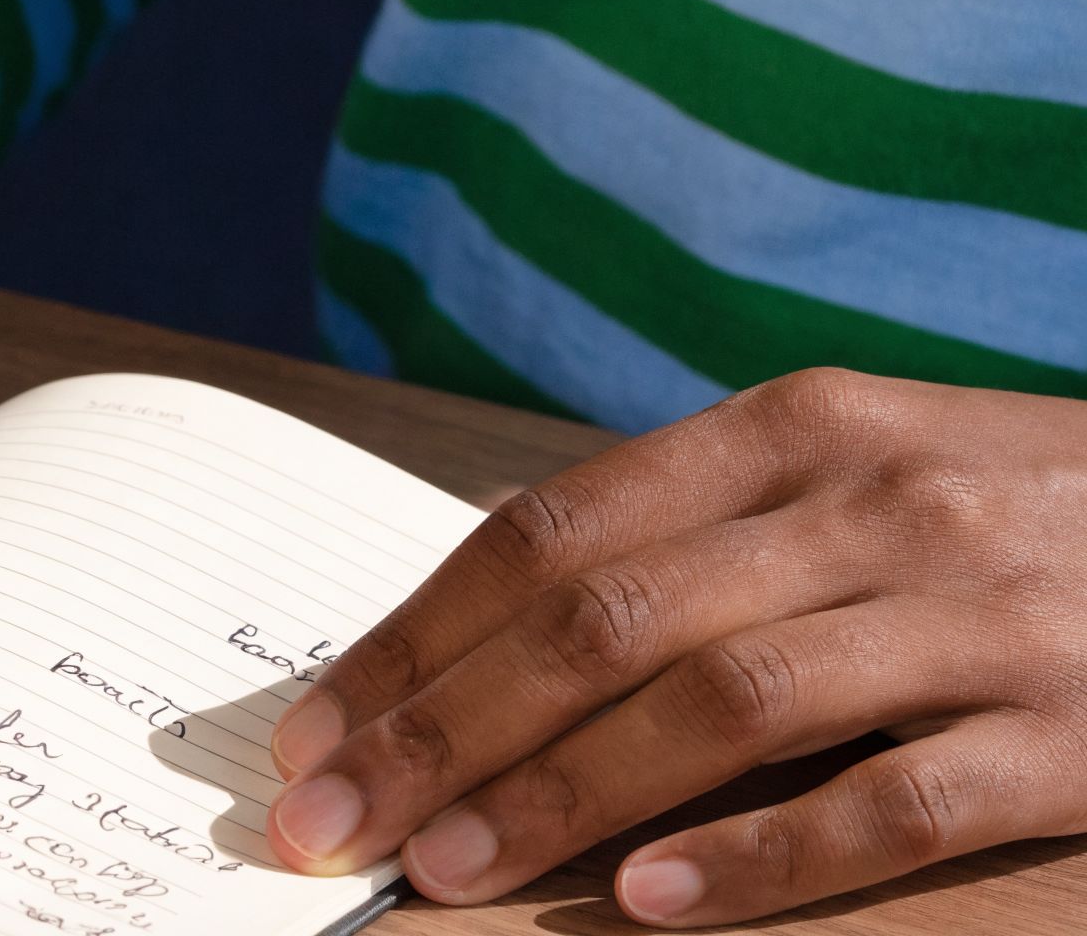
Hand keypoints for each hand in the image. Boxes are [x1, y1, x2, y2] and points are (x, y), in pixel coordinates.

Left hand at [262, 369, 1086, 924]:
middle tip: (330, 825)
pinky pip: (894, 801)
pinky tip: (654, 903)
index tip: (312, 736)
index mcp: (792, 432)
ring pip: (721, 705)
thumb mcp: (854, 479)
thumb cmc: (1014, 519)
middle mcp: (873, 504)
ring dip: (561, 796)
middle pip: (602, 623)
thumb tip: (472, 649)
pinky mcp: (1078, 730)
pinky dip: (764, 856)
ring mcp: (980, 614)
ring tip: (448, 872)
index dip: (413, 642)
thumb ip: (688, 542)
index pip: (546, 538)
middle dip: (442, 733)